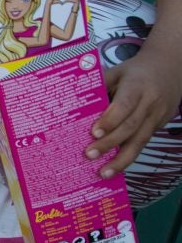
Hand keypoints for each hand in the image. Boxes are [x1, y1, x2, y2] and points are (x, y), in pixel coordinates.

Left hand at [86, 51, 181, 176]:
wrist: (170, 69)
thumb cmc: (136, 71)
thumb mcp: (118, 71)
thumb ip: (99, 84)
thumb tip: (72, 100)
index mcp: (137, 86)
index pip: (124, 105)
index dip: (110, 120)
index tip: (94, 133)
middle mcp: (150, 104)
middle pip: (130, 127)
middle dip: (110, 143)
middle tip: (89, 155)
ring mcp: (157, 117)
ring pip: (140, 141)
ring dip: (121, 160)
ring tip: (103, 173)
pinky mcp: (158, 127)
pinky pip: (142, 143)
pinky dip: (128, 157)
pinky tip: (114, 168)